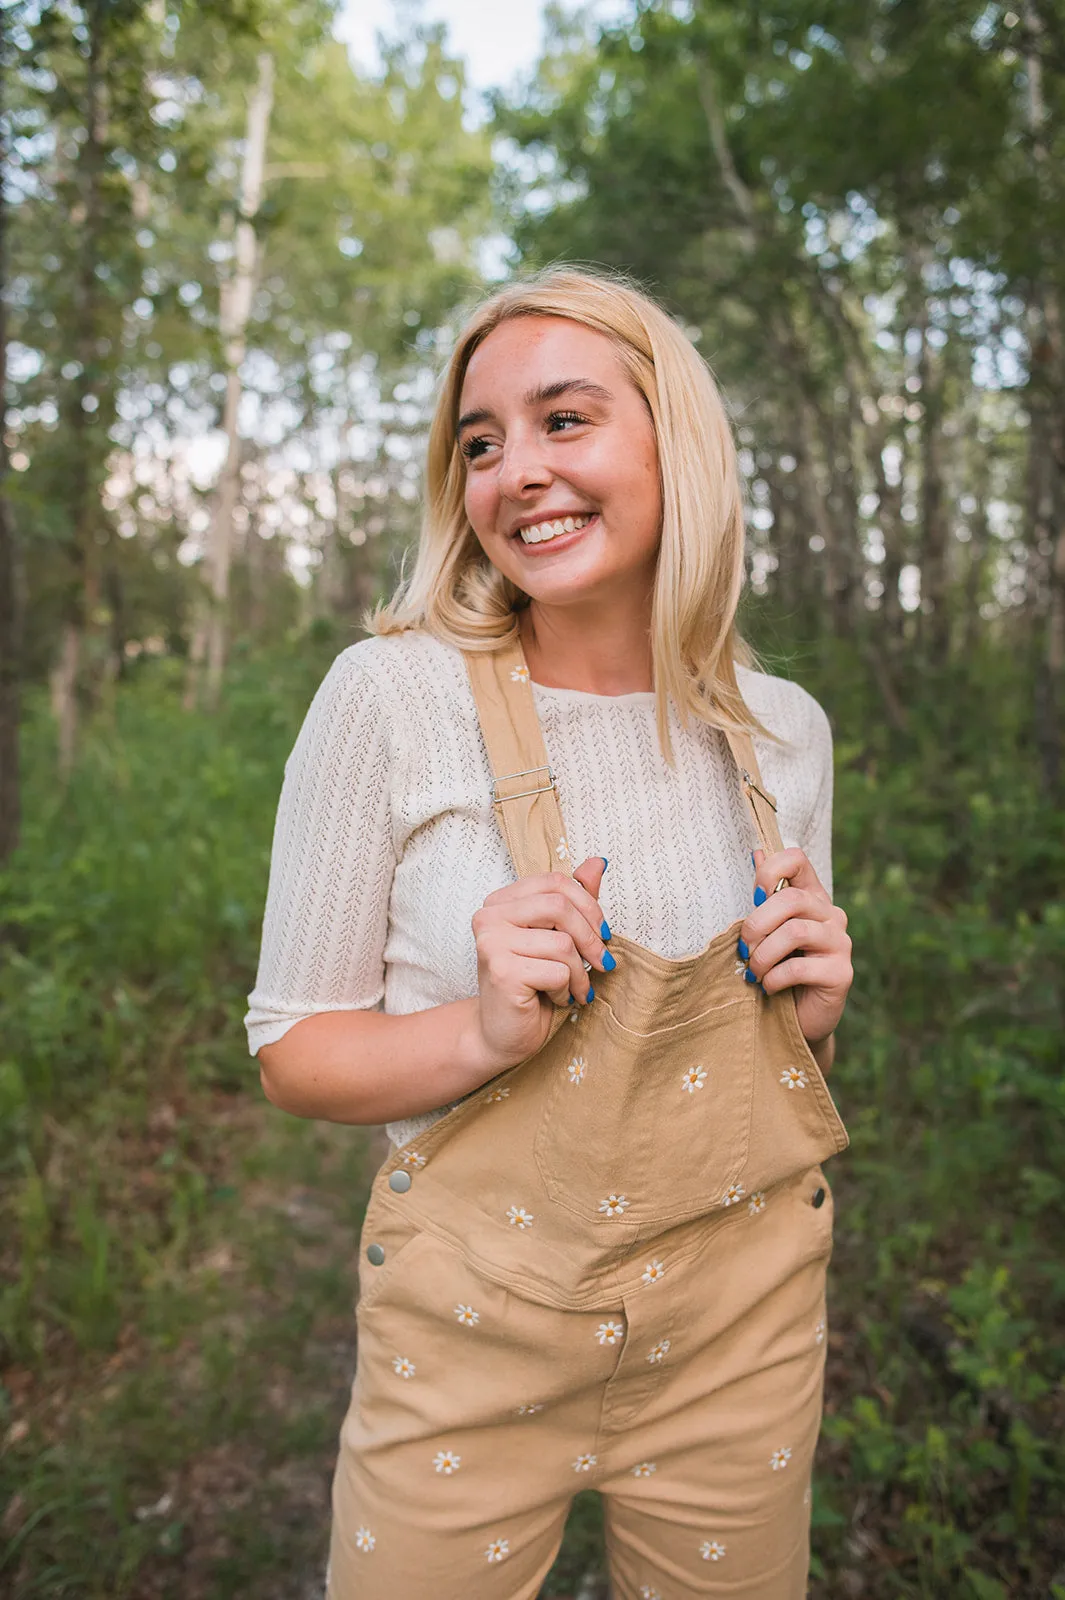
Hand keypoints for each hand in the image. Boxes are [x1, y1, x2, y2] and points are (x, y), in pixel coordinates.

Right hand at [469, 857, 612, 1070]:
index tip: (602, 933)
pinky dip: (568, 990)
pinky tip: (557, 1000)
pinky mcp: (501, 972)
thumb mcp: (557, 938)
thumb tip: (598, 861)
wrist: (503, 1034)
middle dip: (590, 938)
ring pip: (563, 944)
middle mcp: (489, 917)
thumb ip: (574, 900)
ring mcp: (491, 943)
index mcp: (501, 902)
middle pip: (560, 906)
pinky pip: (557, 972)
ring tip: (575, 989)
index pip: (555, 882)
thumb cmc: (532, 985)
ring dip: (580, 973)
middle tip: (602, 964)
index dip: (588, 905)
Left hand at [742, 847, 851, 1050]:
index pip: (797, 858)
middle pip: (792, 899)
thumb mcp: (766, 931)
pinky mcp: (841, 973)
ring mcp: (840, 943)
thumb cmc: (778, 969)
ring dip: (763, 954)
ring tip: (754, 972)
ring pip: (795, 932)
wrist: (796, 1019)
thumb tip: (756, 852)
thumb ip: (764, 895)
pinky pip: (800, 967)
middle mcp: (831, 915)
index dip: (770, 870)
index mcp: (812, 897)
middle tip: (743, 948)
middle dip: (757, 923)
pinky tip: (768, 987)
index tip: (752, 898)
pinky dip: (774, 978)